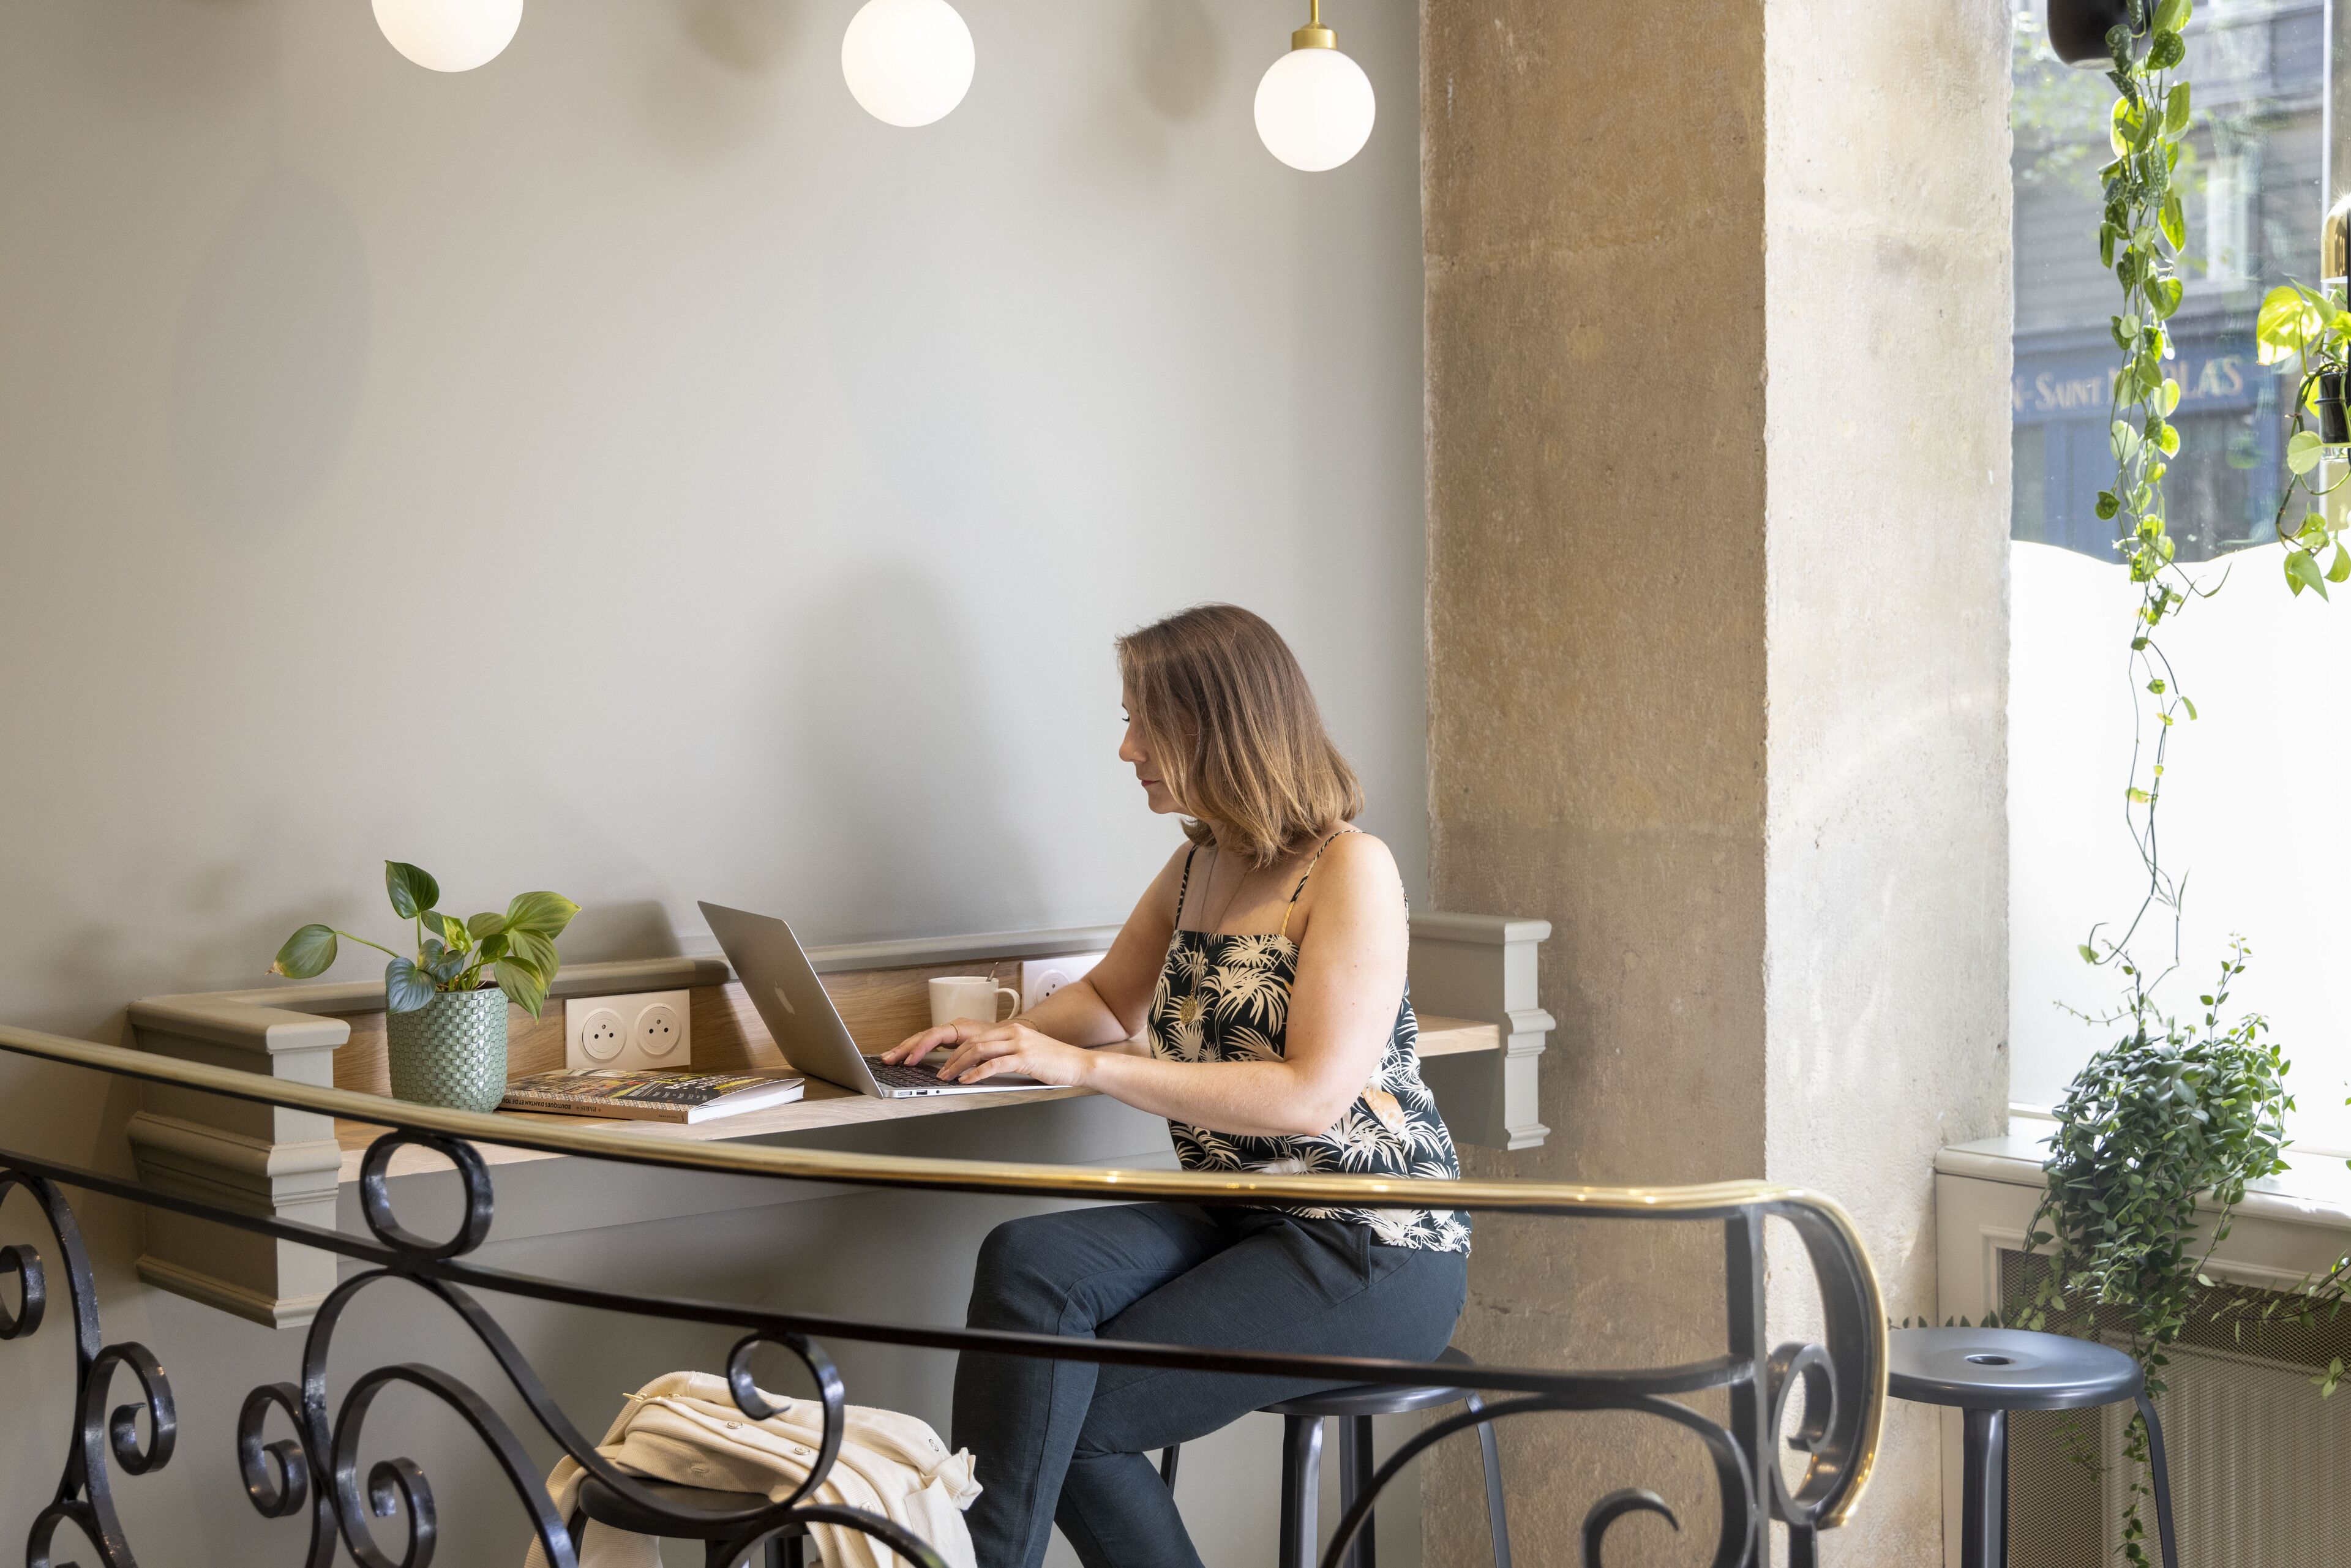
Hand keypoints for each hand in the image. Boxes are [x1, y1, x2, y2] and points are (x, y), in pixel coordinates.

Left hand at [882, 1018, 1096, 1088]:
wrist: (1076, 1063)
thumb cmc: (1048, 1062)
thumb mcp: (1017, 1054)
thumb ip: (993, 1055)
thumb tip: (963, 1065)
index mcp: (1002, 1029)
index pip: (959, 1033)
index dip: (933, 1043)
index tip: (908, 1053)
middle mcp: (1007, 1031)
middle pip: (962, 1038)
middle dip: (935, 1051)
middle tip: (916, 1065)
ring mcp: (1016, 1042)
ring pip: (976, 1049)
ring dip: (954, 1065)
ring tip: (942, 1078)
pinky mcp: (1025, 1057)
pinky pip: (995, 1064)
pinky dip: (977, 1073)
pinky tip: (965, 1081)